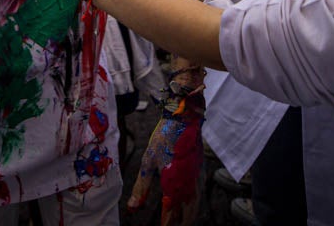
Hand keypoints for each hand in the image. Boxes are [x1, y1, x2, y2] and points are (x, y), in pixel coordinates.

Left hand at [128, 89, 204, 224]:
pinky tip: (188, 202)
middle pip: (188, 214)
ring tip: (180, 221)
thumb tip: (133, 208)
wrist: (183, 118)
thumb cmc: (163, 138)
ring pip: (196, 205)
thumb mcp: (148, 162)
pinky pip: (199, 194)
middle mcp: (190, 184)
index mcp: (176, 185)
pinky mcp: (201, 170)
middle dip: (179, 222)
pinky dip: (193, 204)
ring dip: (188, 215)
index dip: (167, 224)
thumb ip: (142, 187)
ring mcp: (198, 178)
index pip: (172, 214)